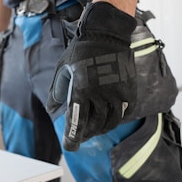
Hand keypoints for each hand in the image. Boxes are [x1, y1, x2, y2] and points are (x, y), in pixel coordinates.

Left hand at [46, 2, 136, 150]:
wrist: (107, 35)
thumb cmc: (81, 51)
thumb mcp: (63, 69)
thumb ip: (57, 91)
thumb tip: (52, 111)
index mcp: (82, 89)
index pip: (77, 121)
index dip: (72, 137)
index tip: (69, 146)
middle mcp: (101, 94)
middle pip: (93, 125)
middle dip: (84, 135)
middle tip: (79, 138)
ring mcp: (117, 93)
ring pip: (109, 122)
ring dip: (99, 130)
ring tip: (92, 131)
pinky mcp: (129, 91)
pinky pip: (123, 114)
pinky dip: (114, 121)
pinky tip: (107, 120)